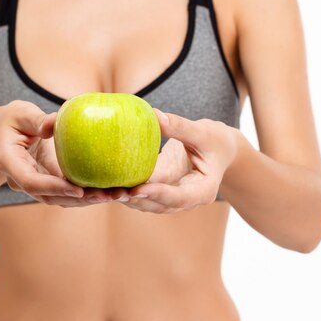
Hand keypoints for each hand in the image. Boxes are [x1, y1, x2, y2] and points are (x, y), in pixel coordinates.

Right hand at [0, 100, 121, 206]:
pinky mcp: (47, 184)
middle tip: (104, 196)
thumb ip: (36, 119)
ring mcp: (34, 185)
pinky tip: (108, 190)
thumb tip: (54, 122)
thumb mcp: (20, 113)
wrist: (5, 134)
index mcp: (10, 162)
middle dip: (77, 199)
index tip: (77, 190)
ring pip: (59, 200)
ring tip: (112, 195)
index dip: (54, 188)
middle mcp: (20, 180)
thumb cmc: (13, 120)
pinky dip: (86, 194)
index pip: (31, 182)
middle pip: (49, 197)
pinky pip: (66, 193)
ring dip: (86, 200)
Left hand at [113, 109, 239, 213]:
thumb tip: (154, 115)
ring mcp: (172, 198)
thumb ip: (181, 126)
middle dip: (134, 200)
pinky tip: (104, 184)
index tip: (137, 190)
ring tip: (102, 191)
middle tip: (111, 192)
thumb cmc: (215, 141)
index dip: (157, 195)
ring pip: (146, 203)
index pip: (179, 197)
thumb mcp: (204, 132)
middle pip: (158, 205)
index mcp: (203, 191)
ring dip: (124, 198)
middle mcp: (186, 200)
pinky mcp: (159, 190)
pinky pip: (141, 192)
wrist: (218, 150)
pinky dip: (124, 189)